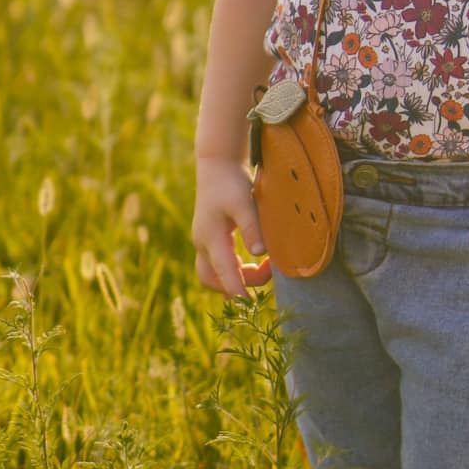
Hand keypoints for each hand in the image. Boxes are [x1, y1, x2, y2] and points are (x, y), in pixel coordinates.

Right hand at [191, 159, 272, 302]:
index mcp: (211, 238)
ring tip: (263, 267)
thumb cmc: (232, 182)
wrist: (217, 164)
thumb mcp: (244, 203)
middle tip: (265, 273)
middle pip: (212, 280)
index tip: (250, 304)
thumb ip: (252, 227)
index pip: (224, 272)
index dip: (237, 290)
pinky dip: (234, 269)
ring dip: (235, 277)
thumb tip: (260, 253)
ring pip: (213, 273)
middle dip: (235, 286)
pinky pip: (218, 263)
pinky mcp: (209, 237)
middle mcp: (203, 243)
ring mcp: (203, 241)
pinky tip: (253, 261)